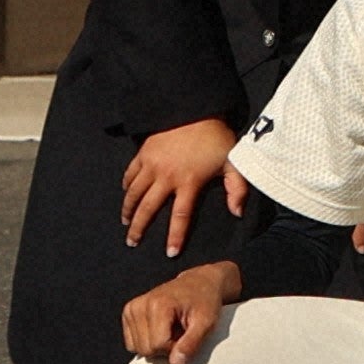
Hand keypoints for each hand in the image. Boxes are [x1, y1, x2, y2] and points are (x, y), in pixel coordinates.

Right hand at [119, 117, 237, 256]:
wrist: (195, 110)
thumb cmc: (217, 139)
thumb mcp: (234, 162)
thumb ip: (237, 189)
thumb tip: (237, 213)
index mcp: (188, 182)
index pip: (180, 216)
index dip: (175, 236)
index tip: (170, 253)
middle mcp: (165, 177)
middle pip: (148, 208)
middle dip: (139, 228)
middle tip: (132, 243)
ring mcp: (151, 165)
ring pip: (134, 193)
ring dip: (128, 210)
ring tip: (126, 223)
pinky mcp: (143, 154)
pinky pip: (130, 174)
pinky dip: (126, 185)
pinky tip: (125, 193)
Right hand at [120, 259, 239, 363]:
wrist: (199, 283)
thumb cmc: (205, 302)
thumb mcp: (207, 323)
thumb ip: (191, 343)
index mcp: (158, 305)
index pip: (158, 345)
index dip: (175, 348)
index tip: (188, 336)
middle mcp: (139, 305)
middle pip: (145, 349)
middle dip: (165, 348)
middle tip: (181, 333)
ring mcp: (131, 308)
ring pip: (136, 348)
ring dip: (157, 345)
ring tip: (172, 329)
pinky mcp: (128, 312)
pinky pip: (132, 343)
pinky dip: (147, 341)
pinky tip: (161, 329)